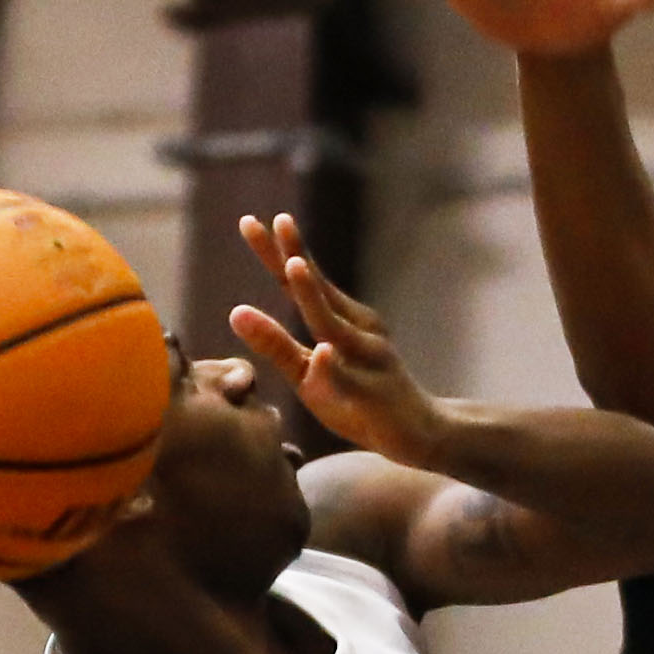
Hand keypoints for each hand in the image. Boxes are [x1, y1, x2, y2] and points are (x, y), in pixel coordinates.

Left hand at [233, 214, 449, 465]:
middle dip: (296, 255)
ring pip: (334, 326)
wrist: (418, 433)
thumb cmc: (357, 401)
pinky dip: (335, 367)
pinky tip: (323, 353)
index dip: (277, 253)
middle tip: (278, 221)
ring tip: (295, 265)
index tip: (249, 222)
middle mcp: (357, 330)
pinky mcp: (374, 395)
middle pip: (319, 290)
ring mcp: (368, 360)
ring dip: (314, 295)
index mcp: (340, 320)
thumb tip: (235, 311)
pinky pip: (352, 381)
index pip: (300, 284)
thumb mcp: (308, 374)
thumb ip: (276, 345)